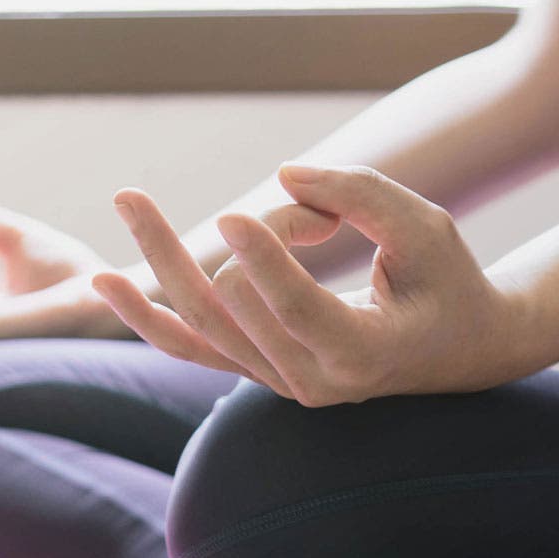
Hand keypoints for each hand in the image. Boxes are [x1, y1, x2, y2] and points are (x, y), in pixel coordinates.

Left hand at [90, 164, 524, 405]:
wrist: (456, 347)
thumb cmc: (444, 280)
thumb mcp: (425, 228)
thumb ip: (362, 195)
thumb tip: (282, 175)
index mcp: (363, 355)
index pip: (296, 309)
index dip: (264, 261)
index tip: (233, 215)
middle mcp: (312, 382)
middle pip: (235, 303)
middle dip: (260, 233)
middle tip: (282, 210)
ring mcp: (276, 382)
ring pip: (197, 322)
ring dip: (162, 255)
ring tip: (126, 196)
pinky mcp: (254, 368)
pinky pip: (188, 346)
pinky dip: (144, 316)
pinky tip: (102, 283)